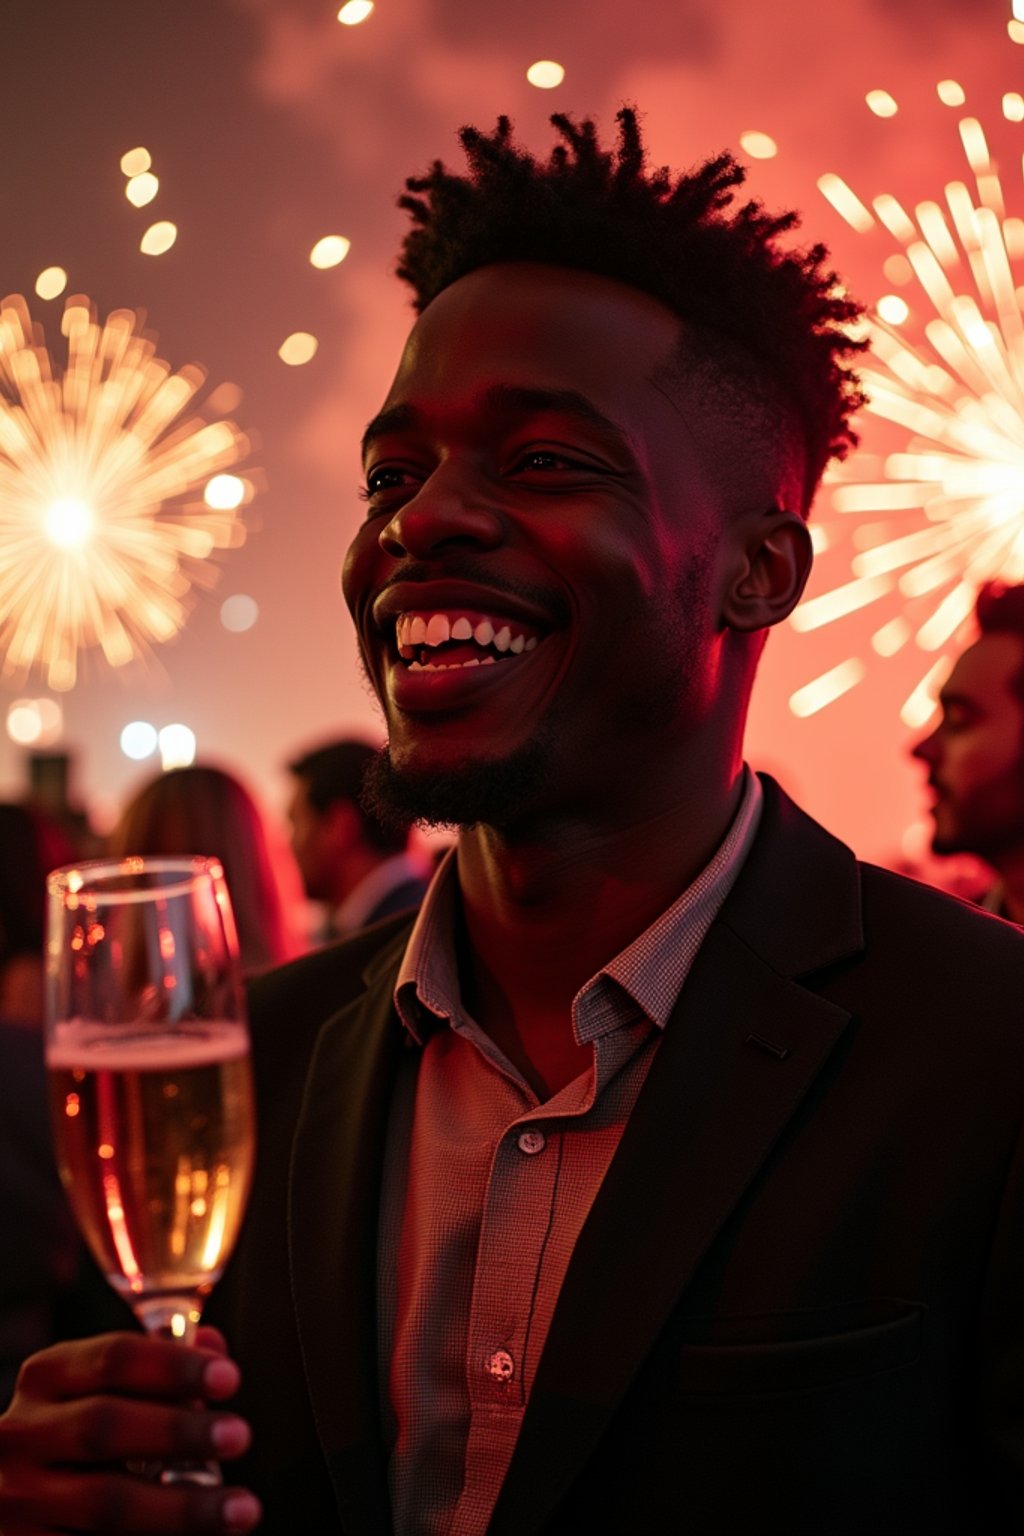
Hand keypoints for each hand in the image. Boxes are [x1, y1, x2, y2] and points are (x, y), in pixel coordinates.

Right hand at [0, 1329, 260, 1532]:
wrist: (17, 1492)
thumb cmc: (75, 1433)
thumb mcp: (100, 1387)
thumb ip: (158, 1367)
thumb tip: (213, 1348)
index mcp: (47, 1377)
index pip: (113, 1358)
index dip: (175, 1366)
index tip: (228, 1377)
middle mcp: (23, 1433)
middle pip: (105, 1425)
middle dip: (179, 1432)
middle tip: (238, 1435)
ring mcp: (18, 1497)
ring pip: (104, 1502)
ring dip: (181, 1507)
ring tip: (238, 1509)